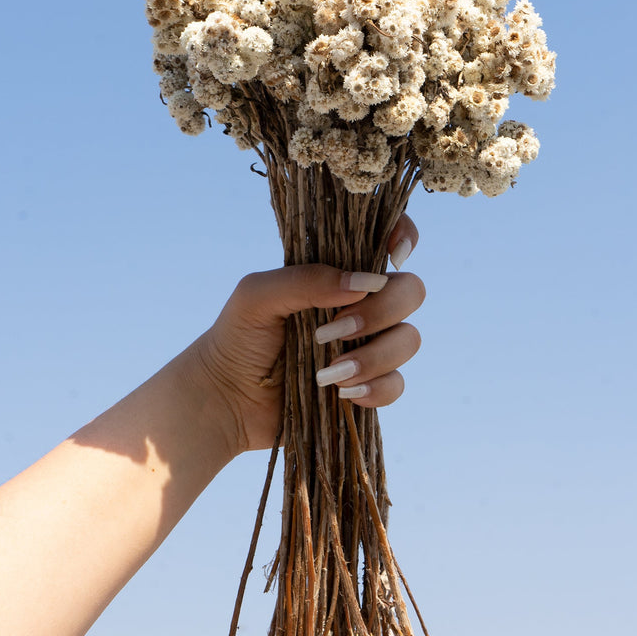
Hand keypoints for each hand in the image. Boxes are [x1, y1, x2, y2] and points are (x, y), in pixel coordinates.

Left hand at [190, 214, 424, 454]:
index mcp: (336, 273)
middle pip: (411, 290)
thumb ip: (307, 280)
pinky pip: (396, 384)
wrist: (225, 398)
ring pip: (408, 339)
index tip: (392, 257)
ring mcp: (367, 344)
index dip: (403, 237)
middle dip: (382, 311)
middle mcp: (360, 304)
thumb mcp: (258, 296)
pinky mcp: (367, 384)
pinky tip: (341, 393)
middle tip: (334, 330)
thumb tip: (364, 282)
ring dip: (373, 356)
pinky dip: (374, 388)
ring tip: (328, 373)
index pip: (387, 239)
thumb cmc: (236, 337)